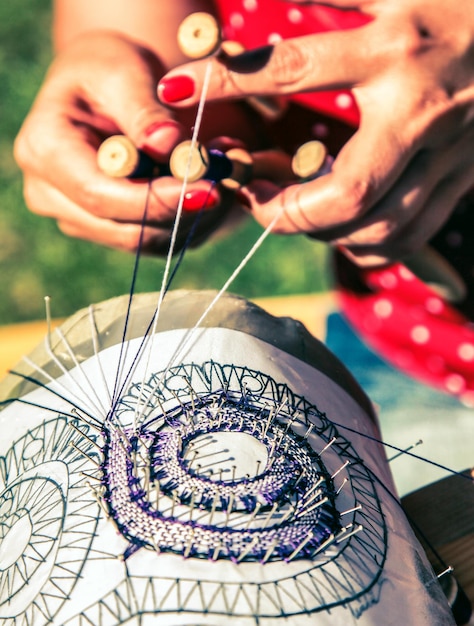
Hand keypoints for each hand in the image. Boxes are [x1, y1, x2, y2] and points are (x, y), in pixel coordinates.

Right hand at [13, 31, 230, 253]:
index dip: (156, 199)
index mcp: (45, 151)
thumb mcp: (125, 71)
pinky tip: (211, 192)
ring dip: (192, 218)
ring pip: (144, 242)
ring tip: (224, 179)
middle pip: (124, 228)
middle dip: (182, 211)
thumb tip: (168, 144)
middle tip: (228, 183)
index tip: (207, 187)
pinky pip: (155, 241)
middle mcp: (52, 194)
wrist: (105, 90)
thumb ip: (145, 110)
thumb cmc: (110, 70)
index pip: (100, 194)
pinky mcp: (108, 229)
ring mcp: (79, 218)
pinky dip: (189, 221)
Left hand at [157, 0, 473, 265]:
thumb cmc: (460, 2)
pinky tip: (345, 227)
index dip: (226, 79)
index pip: (291, 69)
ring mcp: (449, 155)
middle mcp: (420, 113)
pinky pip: (410, 236)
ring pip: (380, 228)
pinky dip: (368, 245)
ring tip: (293, 210)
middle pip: (345, 194)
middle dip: (286, 208)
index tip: (178, 89)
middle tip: (252, 197)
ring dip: (324, 232)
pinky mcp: (463, 179)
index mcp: (395, 50)